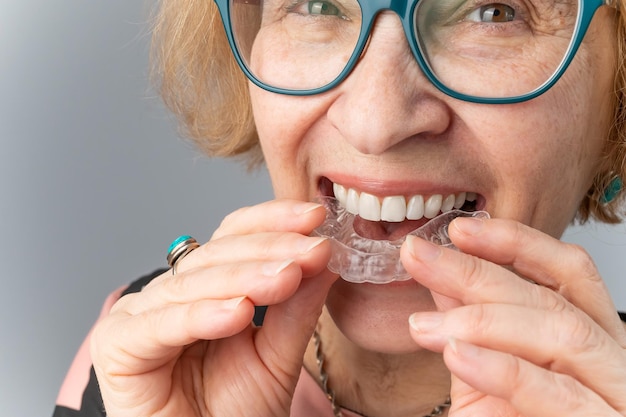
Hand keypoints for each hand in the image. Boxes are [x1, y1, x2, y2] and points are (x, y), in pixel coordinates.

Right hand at [90, 199, 336, 416]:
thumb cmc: (237, 411)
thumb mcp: (278, 353)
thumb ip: (297, 306)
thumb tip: (325, 255)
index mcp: (205, 285)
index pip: (234, 236)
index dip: (273, 222)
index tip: (317, 216)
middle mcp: (170, 293)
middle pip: (216, 253)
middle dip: (270, 250)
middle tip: (312, 251)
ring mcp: (140, 315)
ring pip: (194, 283)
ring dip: (244, 279)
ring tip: (286, 279)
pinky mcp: (118, 345)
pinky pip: (162, 324)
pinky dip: (201, 316)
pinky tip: (237, 313)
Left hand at [402, 217, 625, 416]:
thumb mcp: (487, 377)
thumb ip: (473, 326)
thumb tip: (441, 272)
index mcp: (591, 340)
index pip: (567, 272)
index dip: (515, 242)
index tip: (458, 230)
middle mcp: (615, 363)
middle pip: (552, 298)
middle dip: (478, 272)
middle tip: (417, 257)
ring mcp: (616, 399)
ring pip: (561, 334)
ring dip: (483, 320)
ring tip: (424, 325)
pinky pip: (558, 393)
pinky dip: (505, 369)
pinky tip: (457, 353)